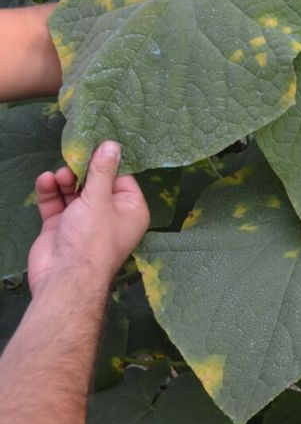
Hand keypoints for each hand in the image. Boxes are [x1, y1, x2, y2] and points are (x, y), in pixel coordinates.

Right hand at [28, 141, 149, 297]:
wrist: (65, 278)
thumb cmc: (92, 239)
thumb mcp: (99, 199)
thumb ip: (102, 171)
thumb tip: (112, 145)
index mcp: (131, 210)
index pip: (122, 178)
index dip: (108, 163)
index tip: (95, 145)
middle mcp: (110, 215)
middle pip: (96, 183)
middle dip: (83, 171)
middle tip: (72, 159)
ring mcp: (84, 221)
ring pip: (75, 192)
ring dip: (65, 180)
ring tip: (59, 175)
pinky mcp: (62, 226)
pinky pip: (57, 203)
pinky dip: (51, 192)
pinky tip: (46, 181)